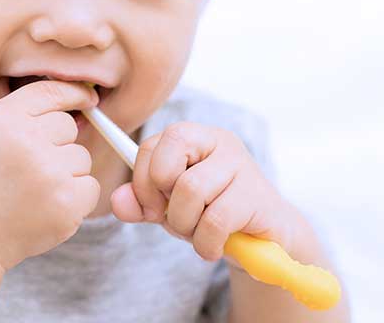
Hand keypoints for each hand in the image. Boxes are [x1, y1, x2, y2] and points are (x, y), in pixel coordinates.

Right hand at [0, 81, 100, 270]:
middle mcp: (27, 141)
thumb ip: (30, 112)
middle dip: (57, 145)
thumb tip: (86, 102)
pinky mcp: (66, 204)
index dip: (74, 93)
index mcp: (4, 118)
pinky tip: (45, 208)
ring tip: (32, 191)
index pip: (51, 92)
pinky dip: (76, 199)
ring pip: (81, 158)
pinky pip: (91, 187)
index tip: (87, 99)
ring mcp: (49, 174)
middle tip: (28, 170)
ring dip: (66, 174)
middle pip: (69, 126)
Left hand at [110, 121, 298, 267]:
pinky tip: (215, 246)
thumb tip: (117, 201)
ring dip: (186, 225)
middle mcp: (218, 142)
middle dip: (162, 203)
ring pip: (190, 191)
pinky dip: (206, 243)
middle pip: (166, 166)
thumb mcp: (170, 208)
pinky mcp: (256, 195)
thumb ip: (141, 203)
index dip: (142, 183)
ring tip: (199, 233)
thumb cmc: (214, 214)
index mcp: (194, 136)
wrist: (266, 239)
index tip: (152, 209)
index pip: (150, 146)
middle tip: (176, 220)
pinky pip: (215, 220)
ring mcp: (240, 165)